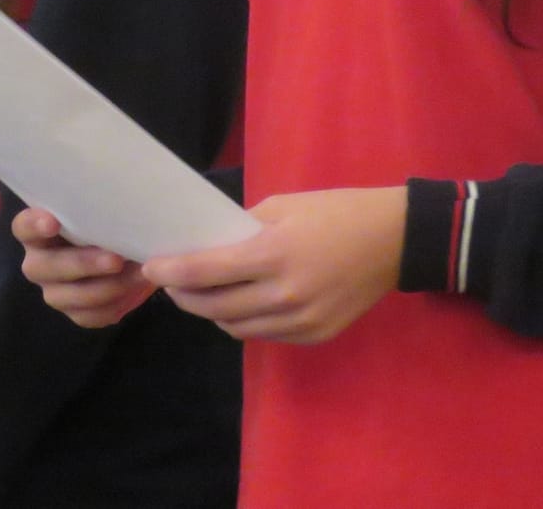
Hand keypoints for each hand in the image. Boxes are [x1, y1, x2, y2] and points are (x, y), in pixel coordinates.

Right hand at [13, 208, 155, 326]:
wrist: (128, 255)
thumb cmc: (108, 224)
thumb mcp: (102, 213)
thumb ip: (99, 211)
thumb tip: (120, 208)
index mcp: (37, 231)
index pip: (23, 227)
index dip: (34, 225)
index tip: (53, 222)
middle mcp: (38, 262)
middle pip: (46, 267)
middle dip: (83, 264)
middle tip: (116, 259)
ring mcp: (53, 291)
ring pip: (67, 297)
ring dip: (106, 288)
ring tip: (139, 275)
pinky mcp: (73, 312)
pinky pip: (88, 316)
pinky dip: (114, 305)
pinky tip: (135, 290)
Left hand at [142, 186, 407, 344]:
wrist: (393, 240)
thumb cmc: (332, 212)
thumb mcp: (280, 207)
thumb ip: (240, 230)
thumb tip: (204, 245)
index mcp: (273, 254)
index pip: (206, 272)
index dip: (171, 273)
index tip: (149, 268)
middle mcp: (285, 295)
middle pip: (214, 307)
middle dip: (184, 297)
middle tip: (168, 283)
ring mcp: (302, 320)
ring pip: (236, 328)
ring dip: (211, 313)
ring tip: (198, 294)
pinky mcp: (315, 335)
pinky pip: (264, 335)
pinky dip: (243, 322)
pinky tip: (237, 303)